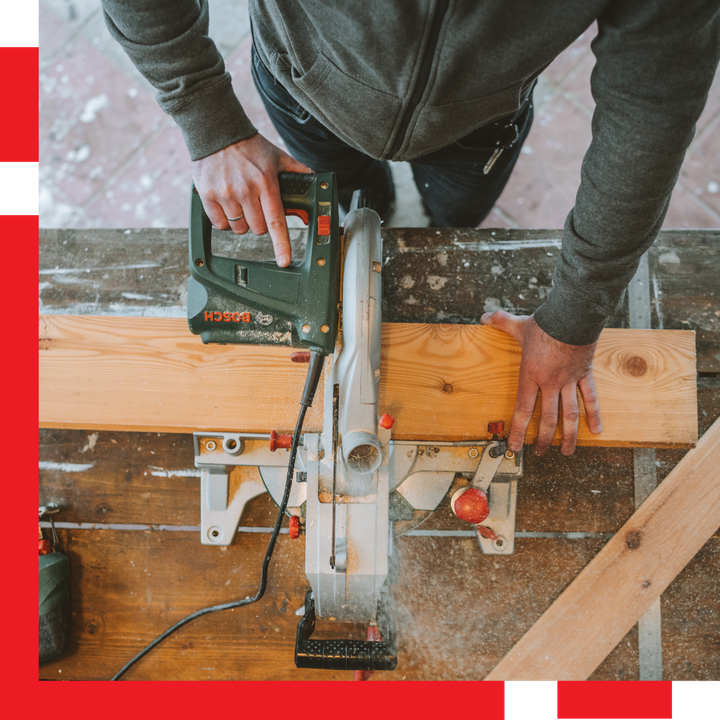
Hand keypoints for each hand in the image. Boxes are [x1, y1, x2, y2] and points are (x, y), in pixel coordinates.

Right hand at [192, 133, 313, 266]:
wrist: (217, 132)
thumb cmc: (250, 146)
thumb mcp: (277, 156)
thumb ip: (297, 170)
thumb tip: (316, 179)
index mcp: (266, 183)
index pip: (276, 221)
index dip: (281, 244)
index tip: (284, 260)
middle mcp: (245, 190)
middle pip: (257, 229)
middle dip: (260, 223)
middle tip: (256, 207)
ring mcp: (225, 194)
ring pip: (239, 229)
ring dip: (242, 222)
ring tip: (241, 203)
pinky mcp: (208, 196)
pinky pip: (219, 224)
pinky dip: (224, 220)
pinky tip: (227, 205)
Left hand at [480, 310, 602, 455]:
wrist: (574, 315)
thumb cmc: (546, 323)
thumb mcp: (519, 324)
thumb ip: (500, 322)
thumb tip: (483, 316)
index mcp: (531, 375)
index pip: (523, 409)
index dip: (519, 431)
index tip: (515, 447)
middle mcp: (550, 382)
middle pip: (547, 418)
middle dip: (544, 439)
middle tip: (541, 453)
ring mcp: (569, 380)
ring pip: (569, 414)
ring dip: (569, 435)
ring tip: (568, 452)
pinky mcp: (584, 374)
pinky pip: (590, 398)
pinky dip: (594, 414)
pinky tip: (597, 430)